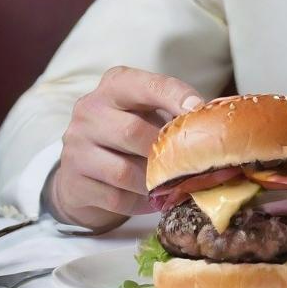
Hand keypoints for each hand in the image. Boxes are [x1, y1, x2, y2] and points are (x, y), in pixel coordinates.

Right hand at [48, 67, 203, 231]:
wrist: (83, 164)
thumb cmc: (129, 128)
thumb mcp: (148, 109)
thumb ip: (173, 110)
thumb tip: (213, 124)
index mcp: (115, 84)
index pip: (148, 86)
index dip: (176, 97)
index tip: (198, 110)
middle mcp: (89, 111)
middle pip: (132, 132)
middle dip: (164, 150)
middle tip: (191, 161)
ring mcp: (75, 149)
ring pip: (123, 171)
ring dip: (153, 182)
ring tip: (175, 184)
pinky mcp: (73, 183)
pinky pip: (115, 198)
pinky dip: (141, 202)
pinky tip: (155, 200)